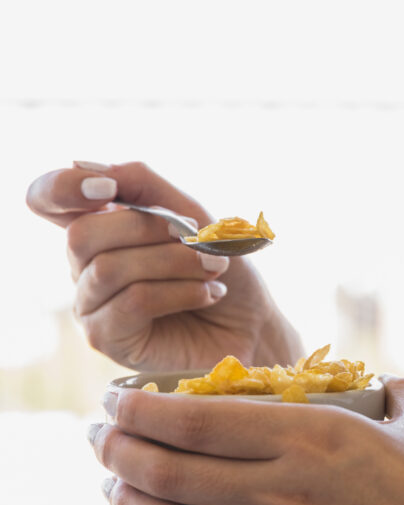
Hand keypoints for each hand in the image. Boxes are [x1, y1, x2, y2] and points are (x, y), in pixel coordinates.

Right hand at [26, 162, 300, 369]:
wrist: (254, 324)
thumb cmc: (222, 269)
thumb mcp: (192, 215)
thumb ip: (142, 185)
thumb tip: (83, 165)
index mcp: (99, 228)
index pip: (47, 198)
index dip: (64, 186)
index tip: (109, 189)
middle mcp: (84, 266)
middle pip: (81, 235)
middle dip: (148, 230)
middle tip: (198, 239)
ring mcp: (91, 305)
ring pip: (109, 270)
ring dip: (175, 263)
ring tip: (215, 269)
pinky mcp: (108, 339)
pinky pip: (133, 302)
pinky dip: (180, 292)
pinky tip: (209, 295)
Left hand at [89, 376, 403, 504]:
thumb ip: (395, 390)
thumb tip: (385, 380)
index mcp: (314, 437)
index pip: (201, 421)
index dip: (144, 411)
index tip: (114, 401)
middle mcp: (286, 490)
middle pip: (174, 474)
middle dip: (120, 455)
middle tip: (97, 442)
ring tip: (116, 492)